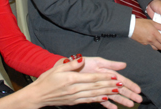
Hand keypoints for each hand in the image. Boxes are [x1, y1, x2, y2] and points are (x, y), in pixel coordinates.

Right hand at [19, 57, 140, 108]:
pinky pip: (88, 101)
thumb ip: (71, 64)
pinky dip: (98, 100)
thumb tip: (81, 59)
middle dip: (110, 86)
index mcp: (72, 79)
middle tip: (122, 85)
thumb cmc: (47, 79)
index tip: (115, 76)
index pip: (92, 78)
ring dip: (107, 93)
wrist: (38, 95)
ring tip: (118, 92)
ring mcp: (75, 97)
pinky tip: (106, 99)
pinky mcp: (74, 102)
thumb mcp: (58, 68)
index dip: (104, 77)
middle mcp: (75, 89)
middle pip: (96, 87)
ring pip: (94, 95)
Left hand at [79, 57, 142, 107]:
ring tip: (130, 105)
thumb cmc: (84, 63)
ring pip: (113, 95)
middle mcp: (106, 81)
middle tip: (138, 100)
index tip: (138, 90)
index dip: (130, 85)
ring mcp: (101, 87)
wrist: (70, 69)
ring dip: (122, 100)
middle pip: (120, 88)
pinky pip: (102, 100)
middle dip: (129, 94)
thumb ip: (111, 64)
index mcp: (108, 73)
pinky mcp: (94, 93)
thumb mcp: (98, 61)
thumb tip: (124, 65)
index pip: (122, 79)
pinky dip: (108, 105)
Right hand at [131, 18, 160, 50]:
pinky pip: (150, 47)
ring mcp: (147, 43)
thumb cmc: (141, 23)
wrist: (131, 27)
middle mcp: (151, 39)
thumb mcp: (152, 22)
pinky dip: (154, 46)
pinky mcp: (143, 44)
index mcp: (155, 34)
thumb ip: (160, 26)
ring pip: (156, 48)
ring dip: (160, 48)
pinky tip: (154, 43)